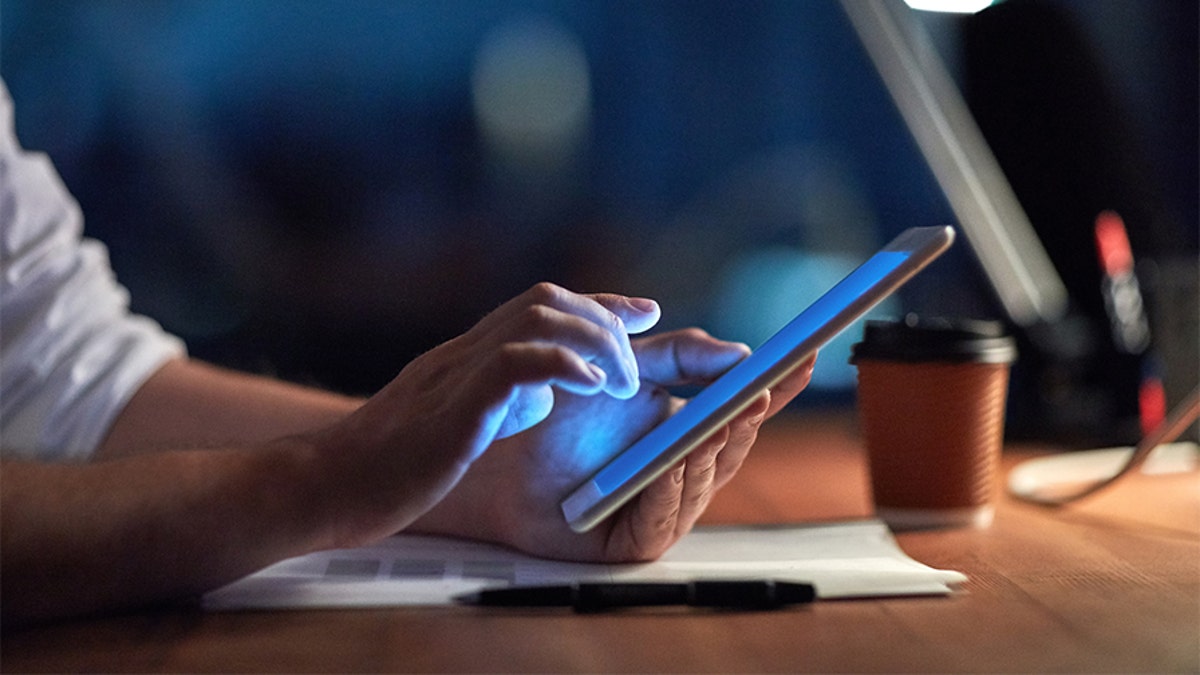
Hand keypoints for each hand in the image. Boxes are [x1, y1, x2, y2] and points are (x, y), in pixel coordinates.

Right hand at [308, 283, 661, 548]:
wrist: (325, 486)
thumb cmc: (388, 465)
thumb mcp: (455, 421)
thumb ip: (497, 399)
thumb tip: (542, 392)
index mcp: (466, 356)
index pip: (540, 307)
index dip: (597, 303)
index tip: (640, 312)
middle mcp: (464, 352)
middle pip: (547, 300)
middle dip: (603, 320)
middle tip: (635, 362)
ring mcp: (456, 375)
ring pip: (537, 319)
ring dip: (593, 342)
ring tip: (619, 384)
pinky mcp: (452, 409)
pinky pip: (514, 365)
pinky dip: (564, 367)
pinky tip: (592, 388)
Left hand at [410, 328, 814, 561]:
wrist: (497, 451)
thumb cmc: (557, 414)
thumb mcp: (626, 368)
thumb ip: (678, 355)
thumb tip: (738, 350)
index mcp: (687, 430)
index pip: (741, 409)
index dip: (775, 387)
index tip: (803, 357)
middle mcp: (681, 471)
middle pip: (730, 446)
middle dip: (746, 417)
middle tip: (759, 387)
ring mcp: (661, 506)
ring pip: (702, 481)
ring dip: (713, 448)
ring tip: (722, 416)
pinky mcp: (633, 541)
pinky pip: (663, 517)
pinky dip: (670, 487)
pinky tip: (674, 460)